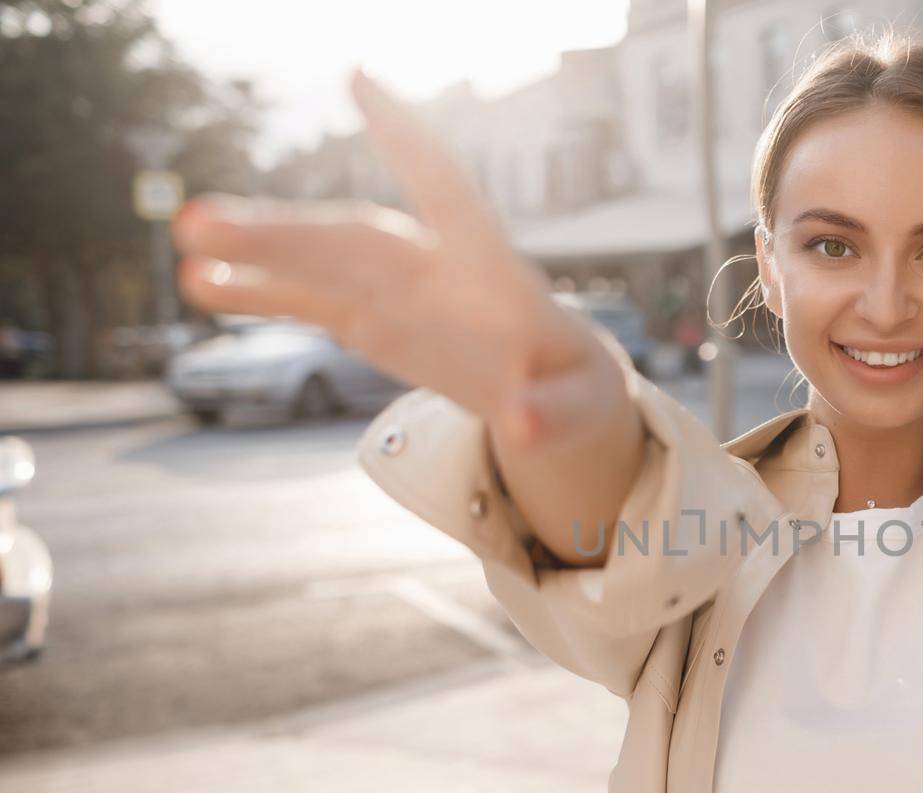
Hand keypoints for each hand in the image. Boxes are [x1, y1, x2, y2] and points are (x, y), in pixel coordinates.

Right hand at [171, 69, 617, 447]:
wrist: (550, 394)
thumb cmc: (571, 386)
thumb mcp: (578, 404)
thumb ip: (553, 413)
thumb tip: (526, 426)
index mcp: (496, 271)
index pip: (448, 191)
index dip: (406, 140)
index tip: (358, 78)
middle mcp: (435, 266)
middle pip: (357, 238)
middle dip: (288, 230)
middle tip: (205, 217)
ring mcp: (397, 290)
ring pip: (321, 261)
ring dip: (258, 247)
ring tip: (185, 235)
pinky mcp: (371, 320)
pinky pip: (308, 301)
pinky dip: (259, 292)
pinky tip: (200, 280)